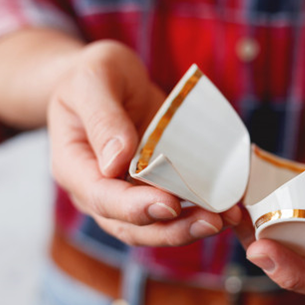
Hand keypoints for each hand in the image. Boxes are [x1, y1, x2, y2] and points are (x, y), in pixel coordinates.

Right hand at [48, 40, 240, 245]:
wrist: (107, 80)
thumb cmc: (92, 74)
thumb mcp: (93, 79)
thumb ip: (102, 117)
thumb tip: (117, 162)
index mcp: (75, 166)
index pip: (101, 197)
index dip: (134, 207)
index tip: (169, 204)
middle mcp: (99, 189)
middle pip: (131, 225)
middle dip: (172, 229)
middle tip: (211, 221)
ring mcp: (128, 192)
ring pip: (156, 224)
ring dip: (191, 227)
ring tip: (227, 218)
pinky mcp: (154, 186)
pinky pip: (176, 207)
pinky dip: (201, 209)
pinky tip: (230, 206)